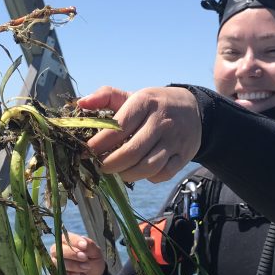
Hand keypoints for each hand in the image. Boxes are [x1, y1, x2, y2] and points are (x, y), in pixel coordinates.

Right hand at [49, 233, 106, 274]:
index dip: (73, 241)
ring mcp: (55, 265)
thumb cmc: (93, 262)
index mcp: (66, 242)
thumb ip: (90, 245)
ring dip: (72, 265)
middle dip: (72, 254)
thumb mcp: (96, 253)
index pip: (64, 238)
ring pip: (56, 263)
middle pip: (56, 250)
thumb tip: (83, 242)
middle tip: (85, 258)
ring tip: (85, 268)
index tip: (84, 246)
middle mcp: (57, 252)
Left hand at [80, 86, 200, 182]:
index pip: (117, 128)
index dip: (98, 144)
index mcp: (145, 102)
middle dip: (110, 164)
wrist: (193, 109)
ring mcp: (175, 140)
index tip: (86, 152)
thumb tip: (81, 104)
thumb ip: (106, 96)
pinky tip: (139, 171)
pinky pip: (164, 174)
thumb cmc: (154, 105)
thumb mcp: (132, 96)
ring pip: (148, 167)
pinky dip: (148, 178)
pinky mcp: (184, 155)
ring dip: (127, 174)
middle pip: (131, 152)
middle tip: (100, 166)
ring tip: (118, 171)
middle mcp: (161, 121)